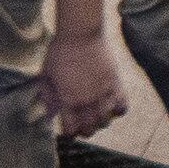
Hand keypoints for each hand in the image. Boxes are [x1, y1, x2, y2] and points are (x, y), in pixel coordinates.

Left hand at [43, 19, 126, 136]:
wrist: (81, 34)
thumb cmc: (60, 52)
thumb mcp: (46, 75)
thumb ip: (48, 97)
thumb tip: (49, 114)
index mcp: (68, 101)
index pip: (71, 130)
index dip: (69, 133)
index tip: (67, 130)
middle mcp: (87, 102)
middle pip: (89, 130)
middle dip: (84, 130)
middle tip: (81, 124)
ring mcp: (103, 95)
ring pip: (105, 122)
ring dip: (99, 122)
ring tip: (94, 115)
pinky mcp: (116, 85)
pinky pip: (122, 108)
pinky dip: (118, 111)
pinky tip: (110, 106)